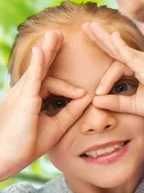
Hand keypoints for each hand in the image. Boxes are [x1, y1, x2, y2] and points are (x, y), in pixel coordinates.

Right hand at [0, 31, 90, 178]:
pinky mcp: (24, 99)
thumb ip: (71, 111)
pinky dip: (38, 63)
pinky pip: (33, 77)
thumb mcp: (57, 126)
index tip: (81, 95)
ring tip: (54, 34)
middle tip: (57, 34)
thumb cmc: (27, 144)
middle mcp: (24, 92)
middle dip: (50, 50)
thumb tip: (88, 96)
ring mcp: (22, 93)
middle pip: (40, 67)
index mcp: (31, 98)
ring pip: (37, 68)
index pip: (50, 82)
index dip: (68, 87)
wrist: (7, 158)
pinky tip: (42, 50)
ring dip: (46, 50)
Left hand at [82, 22, 143, 120]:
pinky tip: (111, 36)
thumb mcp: (136, 105)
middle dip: (100, 37)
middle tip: (86, 25)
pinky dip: (120, 46)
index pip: (119, 63)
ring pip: (121, 49)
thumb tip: (95, 101)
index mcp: (143, 67)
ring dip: (104, 37)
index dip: (105, 76)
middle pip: (118, 47)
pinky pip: (131, 55)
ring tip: (89, 26)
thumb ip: (116, 102)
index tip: (98, 94)